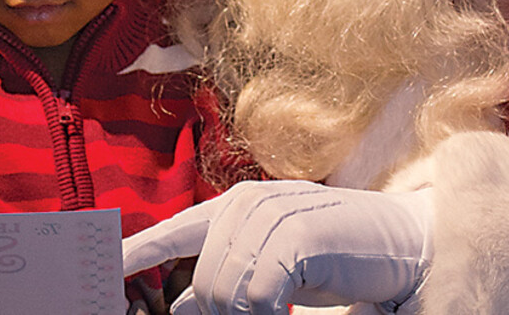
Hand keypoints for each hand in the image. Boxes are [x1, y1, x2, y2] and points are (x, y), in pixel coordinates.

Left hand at [123, 180, 433, 314]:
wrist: (404, 244)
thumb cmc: (339, 255)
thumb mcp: (276, 268)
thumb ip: (230, 276)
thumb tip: (185, 307)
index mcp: (239, 205)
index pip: (176, 229)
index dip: (137, 251)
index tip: (103, 270)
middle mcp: (249, 204)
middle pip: (204, 281)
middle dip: (223, 314)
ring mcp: (272, 216)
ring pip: (227, 291)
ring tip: (280, 312)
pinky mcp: (295, 237)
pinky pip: (259, 298)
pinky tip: (289, 313)